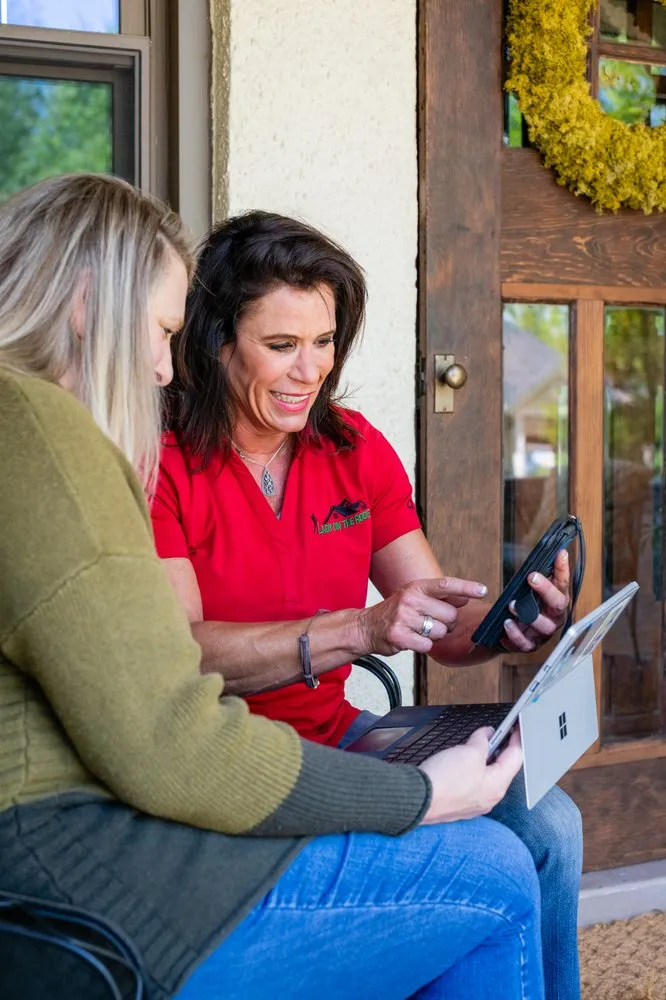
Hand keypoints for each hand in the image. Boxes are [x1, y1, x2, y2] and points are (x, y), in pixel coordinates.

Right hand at [357, 577, 487, 655]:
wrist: (367, 627)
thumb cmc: (396, 611)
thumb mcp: (416, 596)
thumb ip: (441, 596)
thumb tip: (467, 596)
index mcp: (416, 587)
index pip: (445, 585)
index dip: (466, 587)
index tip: (483, 590)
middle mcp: (410, 599)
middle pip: (450, 614)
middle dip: (447, 622)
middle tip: (430, 621)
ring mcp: (404, 618)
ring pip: (441, 632)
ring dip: (435, 635)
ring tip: (419, 630)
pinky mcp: (399, 636)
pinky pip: (428, 645)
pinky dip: (423, 645)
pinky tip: (412, 639)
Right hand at [419, 726, 522, 822]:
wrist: (417, 800)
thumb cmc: (444, 782)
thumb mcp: (470, 752)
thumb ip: (482, 741)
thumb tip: (487, 735)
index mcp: (497, 786)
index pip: (515, 757)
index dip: (516, 739)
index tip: (517, 727)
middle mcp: (489, 798)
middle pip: (501, 768)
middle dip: (499, 749)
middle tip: (495, 732)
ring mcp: (473, 804)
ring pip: (485, 776)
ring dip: (483, 759)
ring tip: (475, 743)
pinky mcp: (457, 804)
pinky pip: (470, 784)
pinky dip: (470, 769)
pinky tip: (461, 761)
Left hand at [501, 549, 569, 653]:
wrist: (513, 630)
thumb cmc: (526, 605)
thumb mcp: (531, 589)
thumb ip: (539, 575)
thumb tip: (546, 552)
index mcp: (557, 601)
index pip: (564, 583)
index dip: (563, 570)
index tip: (560, 554)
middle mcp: (555, 617)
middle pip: (557, 604)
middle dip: (546, 590)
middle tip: (532, 577)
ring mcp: (543, 632)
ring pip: (544, 626)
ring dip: (529, 615)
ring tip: (512, 605)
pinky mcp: (530, 645)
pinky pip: (525, 642)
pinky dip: (515, 634)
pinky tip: (506, 624)